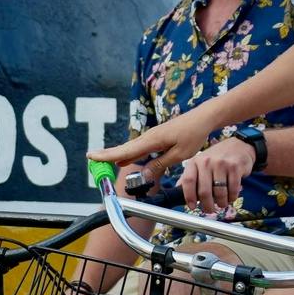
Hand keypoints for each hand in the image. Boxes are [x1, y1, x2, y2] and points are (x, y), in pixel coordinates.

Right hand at [91, 109, 213, 178]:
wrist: (203, 118)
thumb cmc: (193, 135)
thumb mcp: (179, 154)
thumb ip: (161, 164)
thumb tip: (143, 175)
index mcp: (152, 140)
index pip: (125, 151)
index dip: (107, 155)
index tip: (91, 156)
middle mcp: (148, 137)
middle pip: (123, 149)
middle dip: (107, 155)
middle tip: (91, 159)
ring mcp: (151, 137)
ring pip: (130, 148)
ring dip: (116, 155)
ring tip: (101, 160)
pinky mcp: (156, 138)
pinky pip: (138, 148)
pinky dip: (128, 154)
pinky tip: (123, 159)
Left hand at [177, 136, 254, 216]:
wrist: (238, 146)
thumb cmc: (216, 158)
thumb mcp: (199, 163)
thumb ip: (189, 177)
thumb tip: (177, 191)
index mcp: (195, 162)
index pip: (188, 181)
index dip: (189, 197)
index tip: (192, 206)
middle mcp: (206, 162)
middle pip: (204, 191)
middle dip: (207, 205)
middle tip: (209, 210)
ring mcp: (221, 164)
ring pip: (219, 193)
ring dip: (221, 203)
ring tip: (222, 203)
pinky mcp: (235, 168)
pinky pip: (232, 190)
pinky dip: (232, 197)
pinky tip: (230, 197)